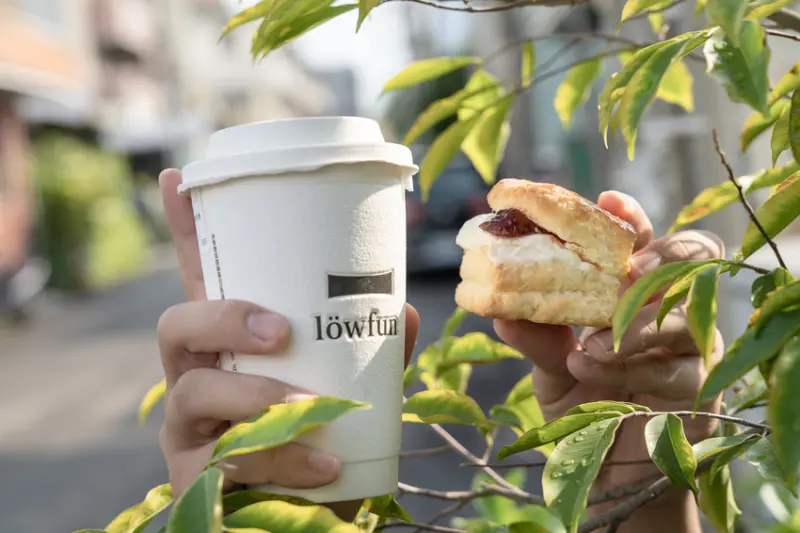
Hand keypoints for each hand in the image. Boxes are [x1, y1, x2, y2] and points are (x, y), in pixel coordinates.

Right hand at [156, 170, 419, 508]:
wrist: (314, 511)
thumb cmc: (325, 431)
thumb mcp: (348, 381)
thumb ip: (372, 347)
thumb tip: (405, 309)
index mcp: (230, 340)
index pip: (199, 276)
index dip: (186, 229)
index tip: (177, 174)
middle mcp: (195, 373)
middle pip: (176, 324)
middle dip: (224, 317)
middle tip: (280, 330)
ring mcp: (187, 425)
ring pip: (191, 392)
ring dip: (255, 395)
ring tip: (311, 405)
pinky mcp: (193, 475)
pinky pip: (223, 460)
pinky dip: (281, 458)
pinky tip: (325, 466)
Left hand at [494, 191, 723, 531]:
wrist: (605, 474)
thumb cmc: (583, 410)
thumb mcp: (550, 368)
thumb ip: (535, 337)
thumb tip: (501, 312)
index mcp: (635, 292)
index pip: (643, 241)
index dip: (629, 217)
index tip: (606, 200)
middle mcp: (671, 310)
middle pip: (688, 260)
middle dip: (655, 258)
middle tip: (623, 273)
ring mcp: (694, 349)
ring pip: (687, 314)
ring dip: (636, 324)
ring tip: (589, 346)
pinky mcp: (703, 390)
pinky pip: (683, 368)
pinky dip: (635, 365)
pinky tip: (594, 368)